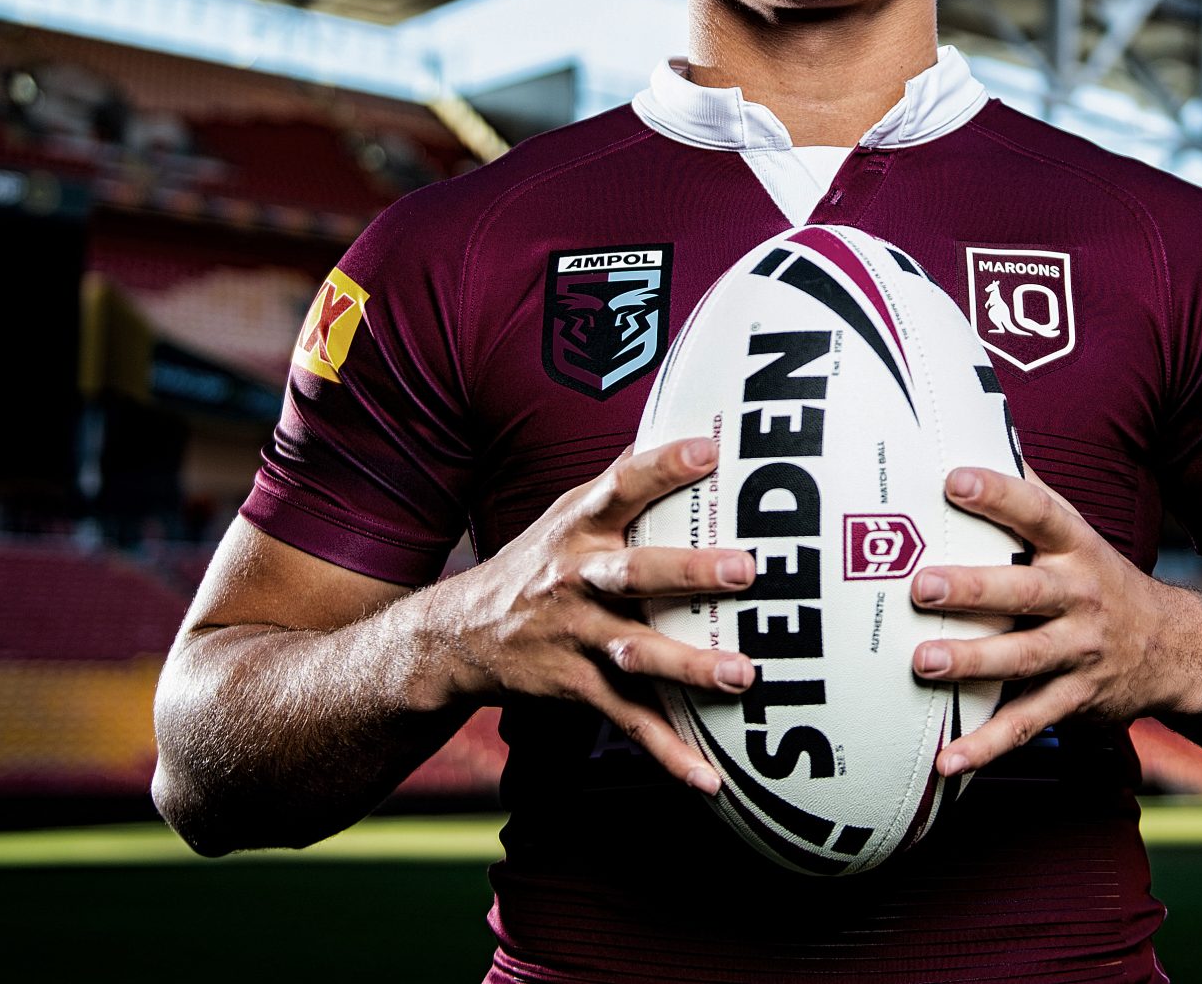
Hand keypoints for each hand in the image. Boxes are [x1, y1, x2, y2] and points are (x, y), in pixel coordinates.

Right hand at [422, 437, 758, 793]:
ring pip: (636, 653)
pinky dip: (668, 751)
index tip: (709, 451)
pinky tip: (707, 776)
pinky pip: (628, 720)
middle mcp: (576, 579)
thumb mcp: (567, 512)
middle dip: (688, 572)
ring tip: (740, 676)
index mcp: (578, 528)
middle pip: (634, 573)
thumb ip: (622, 478)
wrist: (457, 637)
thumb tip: (687, 426)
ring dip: (688, 667)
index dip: (662, 466)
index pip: (620, 487)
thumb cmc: (535, 563)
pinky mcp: (576, 687)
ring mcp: (575, 637)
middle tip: (744, 571)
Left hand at [908, 465, 1200, 777]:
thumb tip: (979, 430)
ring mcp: (1078, 653)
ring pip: (1022, 660)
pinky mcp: (1073, 701)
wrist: (1175, 649)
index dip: (998, 494)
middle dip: (973, 589)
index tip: (952, 478)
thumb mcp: (1076, 533)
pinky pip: (1026, 725)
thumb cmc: (1099, 579)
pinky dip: (985, 746)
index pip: (1039, 512)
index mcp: (1076, 549)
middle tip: (921, 586)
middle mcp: (1079, 598)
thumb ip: (1030, 493)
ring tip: (922, 663)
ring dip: (972, 663)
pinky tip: (946, 760)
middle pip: (1025, 591)